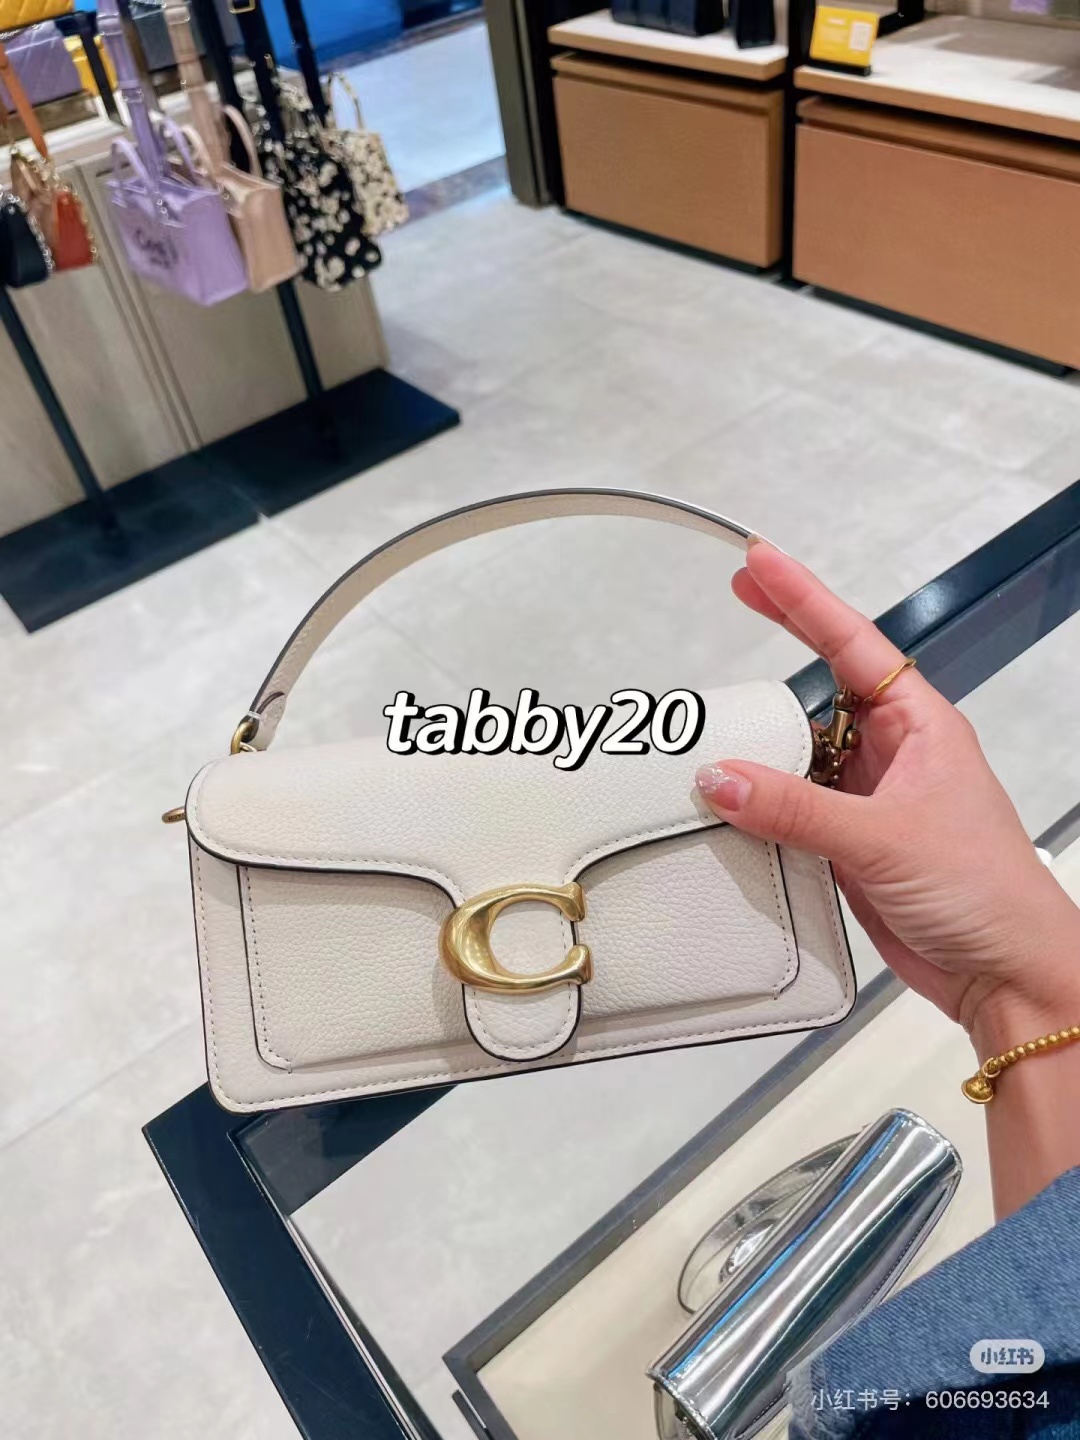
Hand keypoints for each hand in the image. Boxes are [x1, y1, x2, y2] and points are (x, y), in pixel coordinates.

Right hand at [695, 541, 1079, 1056]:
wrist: (1003, 975)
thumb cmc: (983, 890)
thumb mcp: (885, 838)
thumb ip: (795, 807)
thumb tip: (718, 776)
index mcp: (918, 726)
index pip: (851, 643)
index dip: (802, 598)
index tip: (758, 561)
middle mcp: (891, 754)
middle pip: (817, 690)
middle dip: (774, 651)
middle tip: (730, 603)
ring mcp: (867, 801)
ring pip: (797, 756)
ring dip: (757, 747)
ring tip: (705, 728)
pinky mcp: (848, 847)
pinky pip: (790, 811)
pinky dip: (756, 807)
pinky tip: (724, 803)